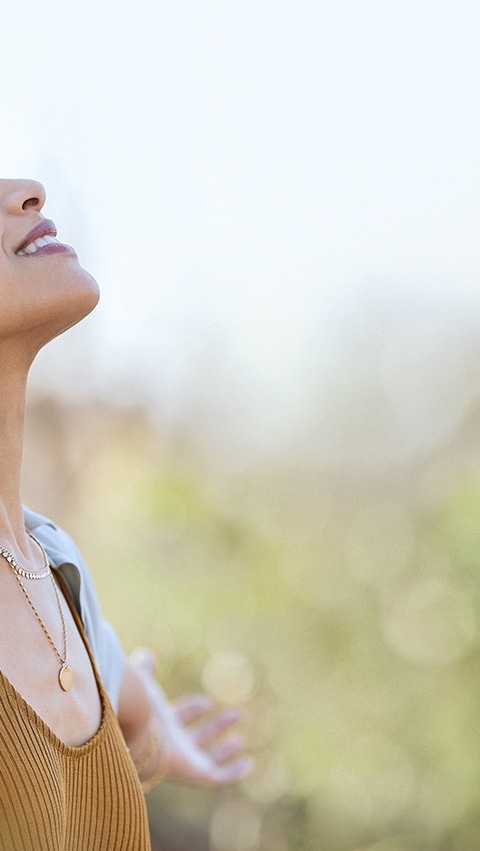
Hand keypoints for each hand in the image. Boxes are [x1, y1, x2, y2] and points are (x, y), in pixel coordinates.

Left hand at [130, 647, 253, 786]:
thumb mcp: (146, 685)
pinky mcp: (196, 773)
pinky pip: (219, 777)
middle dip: (216, 727)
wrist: (136, 735)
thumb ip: (145, 671)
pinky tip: (248, 763)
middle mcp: (173, 745)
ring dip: (224, 750)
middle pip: (197, 738)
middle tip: (237, 714)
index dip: (192, 709)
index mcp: (161, 726)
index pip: (179, 718)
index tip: (206, 701)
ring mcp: (185, 761)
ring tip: (239, 740)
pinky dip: (234, 772)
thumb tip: (144, 653)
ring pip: (208, 758)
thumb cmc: (140, 711)